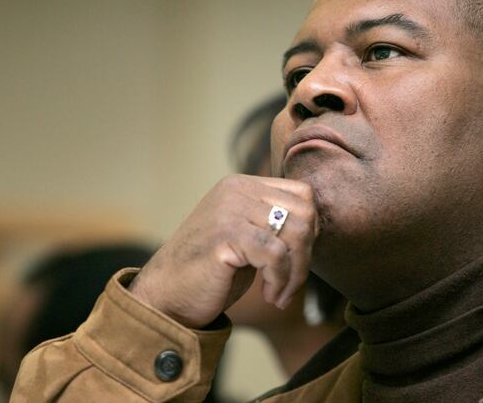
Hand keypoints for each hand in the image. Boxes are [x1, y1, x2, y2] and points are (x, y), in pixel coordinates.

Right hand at [128, 174, 318, 328]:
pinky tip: (269, 296)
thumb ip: (273, 222)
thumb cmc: (210, 272)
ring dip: (296, 272)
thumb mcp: (246, 237)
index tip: (298, 260)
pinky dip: (281, 280)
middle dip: (307, 254)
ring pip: (295, 232)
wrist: (166, 295)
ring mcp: (229, 210)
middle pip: (304, 212)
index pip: (302, 193)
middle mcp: (235, 190)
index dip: (311, 230)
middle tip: (290, 283)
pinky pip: (276, 254)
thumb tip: (317, 224)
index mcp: (240, 185)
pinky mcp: (225, 235)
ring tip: (280, 294)